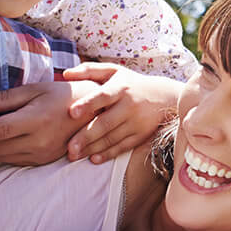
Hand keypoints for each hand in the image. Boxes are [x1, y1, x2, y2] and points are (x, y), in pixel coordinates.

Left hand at [0, 81, 92, 165]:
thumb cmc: (62, 96)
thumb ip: (5, 98)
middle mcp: (39, 141)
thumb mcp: (34, 90)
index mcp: (36, 120)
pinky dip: (5, 150)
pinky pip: (14, 161)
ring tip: (0, 126)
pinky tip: (12, 136)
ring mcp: (42, 154)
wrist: (93, 113)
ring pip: (2, 157)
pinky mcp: (44, 161)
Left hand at [60, 63, 181, 163]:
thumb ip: (89, 70)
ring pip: (112, 138)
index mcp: (120, 87)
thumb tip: (65, 74)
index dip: (88, 104)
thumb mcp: (114, 71)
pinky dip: (108, 154)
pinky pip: (123, 147)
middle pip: (106, 123)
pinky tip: (93, 159)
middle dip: (87, 136)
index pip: (103, 96)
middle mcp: (129, 105)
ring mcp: (136, 122)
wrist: (165, 97)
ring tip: (74, 155)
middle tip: (69, 148)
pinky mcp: (141, 135)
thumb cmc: (131, 83)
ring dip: (93, 148)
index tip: (72, 113)